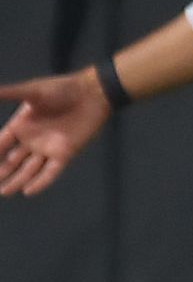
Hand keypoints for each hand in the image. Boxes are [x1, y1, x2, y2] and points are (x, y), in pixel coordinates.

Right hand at [0, 70, 111, 196]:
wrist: (94, 93)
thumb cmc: (63, 89)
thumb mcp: (32, 91)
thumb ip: (8, 93)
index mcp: (23, 125)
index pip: (2, 144)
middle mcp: (34, 139)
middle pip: (13, 160)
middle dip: (3, 171)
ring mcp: (49, 147)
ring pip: (29, 169)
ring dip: (17, 180)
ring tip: (4, 192)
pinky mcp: (65, 153)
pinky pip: (51, 172)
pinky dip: (40, 182)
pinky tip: (28, 191)